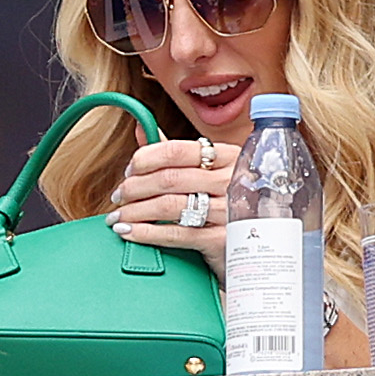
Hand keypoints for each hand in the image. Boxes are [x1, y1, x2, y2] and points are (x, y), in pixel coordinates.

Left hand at [106, 130, 237, 278]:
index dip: (145, 159)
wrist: (256, 246)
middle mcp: (231, 180)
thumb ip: (175, 153)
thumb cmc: (227, 204)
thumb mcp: (210, 173)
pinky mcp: (221, 239)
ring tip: (118, 217)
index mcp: (229, 156)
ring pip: (168, 205)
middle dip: (133, 188)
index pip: (177, 150)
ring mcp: (228, 210)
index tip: (129, 170)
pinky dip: (144, 233)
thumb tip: (142, 129)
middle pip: (169, 178)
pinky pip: (174, 233)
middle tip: (118, 197)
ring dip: (133, 211)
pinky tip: (129, 232)